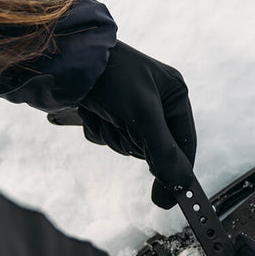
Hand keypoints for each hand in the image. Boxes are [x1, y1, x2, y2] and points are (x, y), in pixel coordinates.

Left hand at [77, 41, 196, 208]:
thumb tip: (180, 183)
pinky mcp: (108, 111)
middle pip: (153, 149)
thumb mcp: (142, 115)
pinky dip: (98, 130)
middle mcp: (156, 102)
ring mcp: (131, 108)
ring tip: (104, 112)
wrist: (69, 58)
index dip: (177, 169)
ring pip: (127, 146)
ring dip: (113, 136)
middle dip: (133, 141)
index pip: (185, 143)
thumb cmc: (112, 77)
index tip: (171, 197)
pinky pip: (108, 137)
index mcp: (174, 94)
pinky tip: (92, 111)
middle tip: (122, 123)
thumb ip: (163, 151)